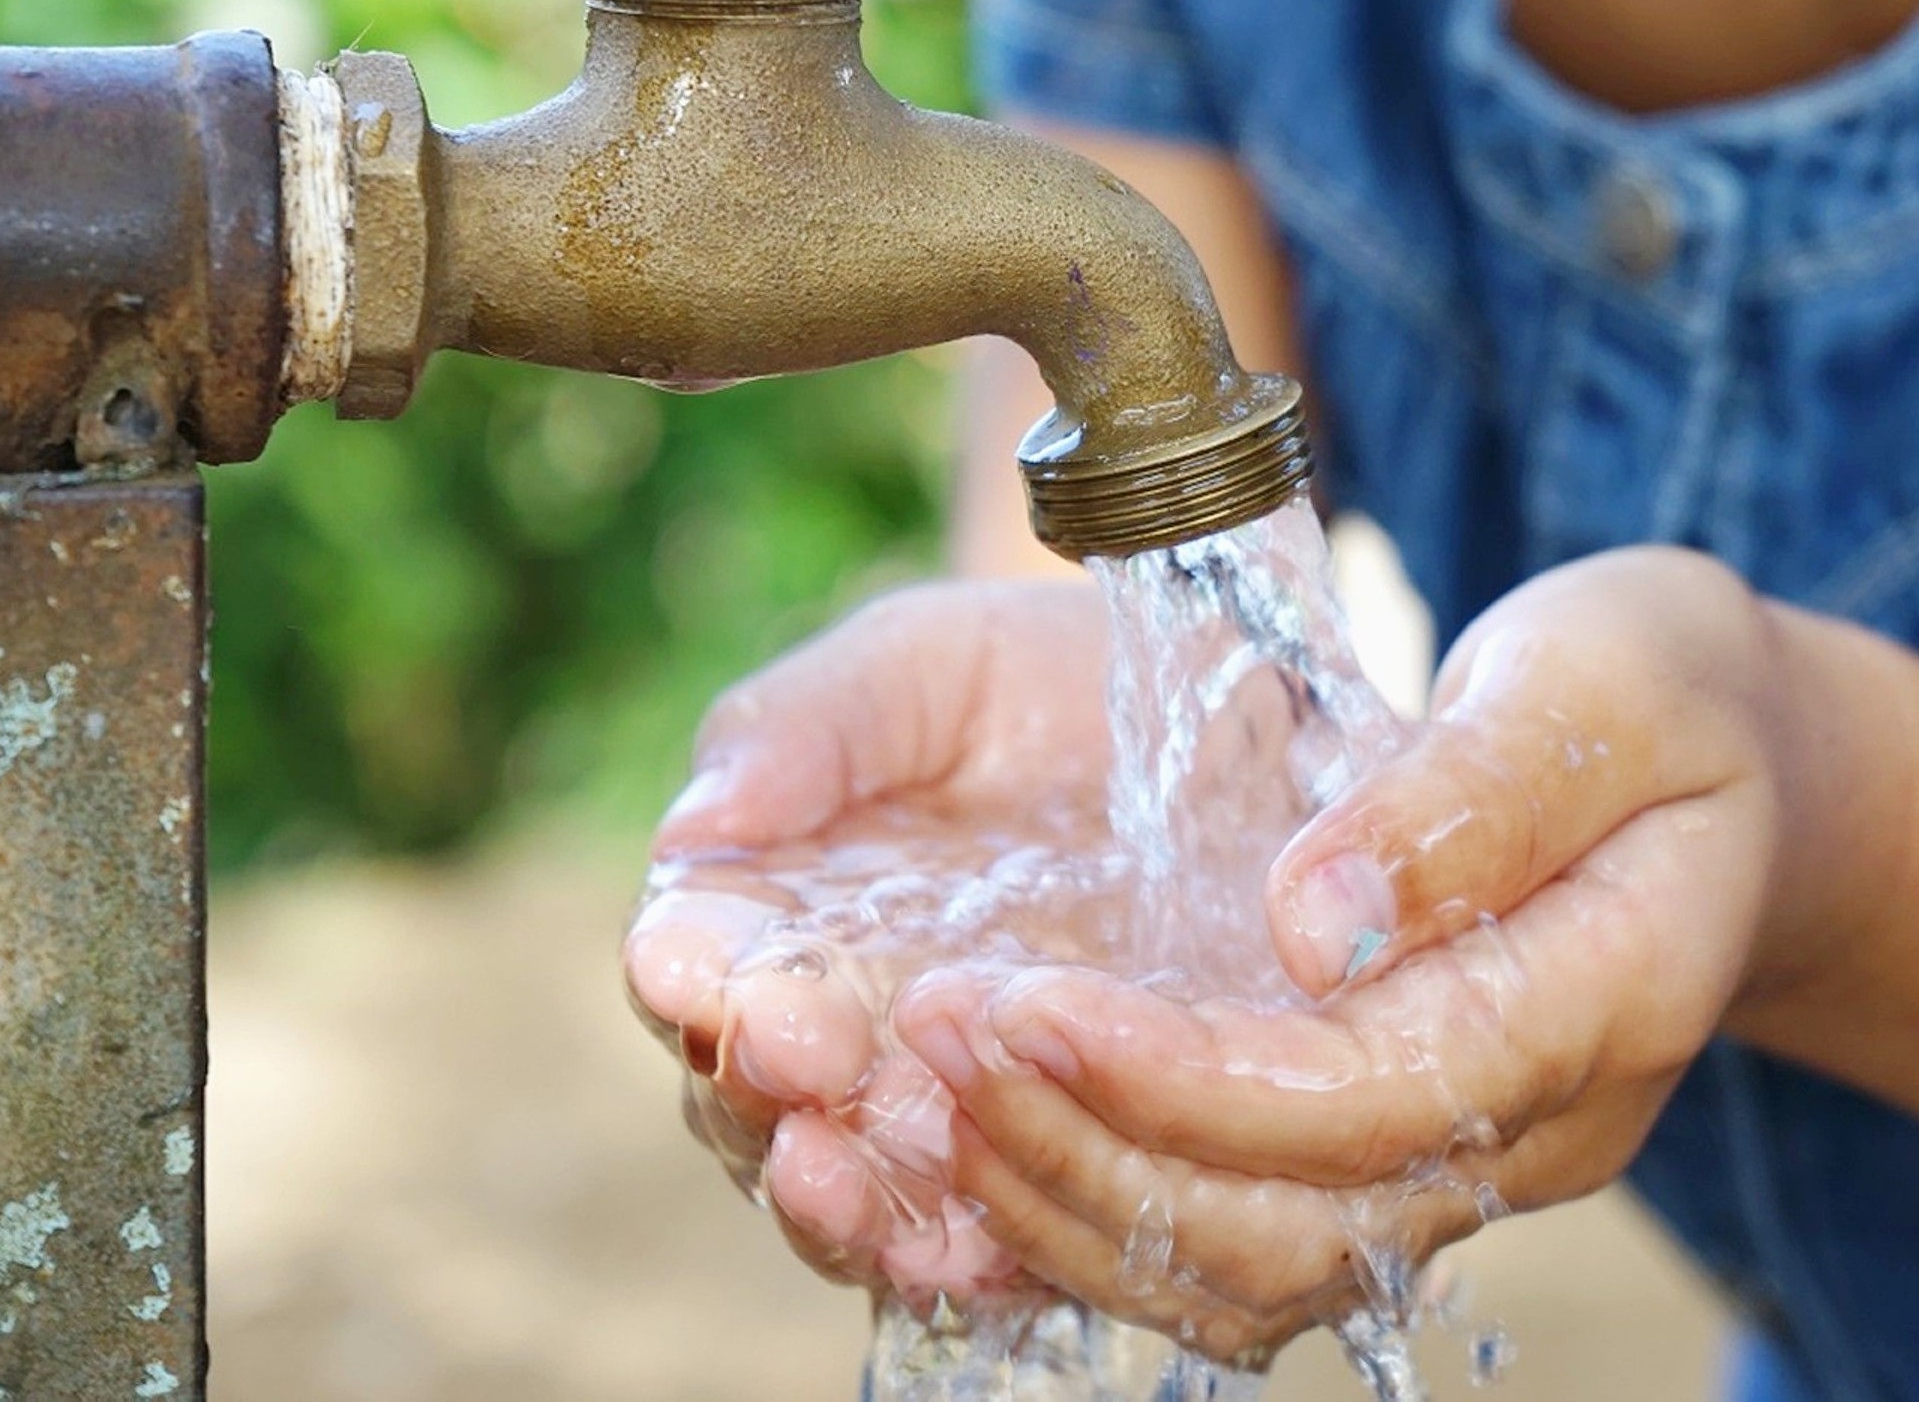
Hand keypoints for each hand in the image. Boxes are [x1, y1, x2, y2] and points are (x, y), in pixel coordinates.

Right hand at [622, 579, 1126, 1310]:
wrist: (1222, 720)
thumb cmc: (1044, 678)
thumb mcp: (928, 666)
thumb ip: (808, 726)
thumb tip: (697, 823)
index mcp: (772, 907)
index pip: (698, 963)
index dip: (696, 976)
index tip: (713, 976)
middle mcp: (835, 1025)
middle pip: (755, 1094)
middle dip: (765, 1091)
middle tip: (804, 1067)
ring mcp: (937, 1103)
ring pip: (851, 1188)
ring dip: (841, 1201)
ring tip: (848, 1184)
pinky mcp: (1047, 1155)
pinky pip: (985, 1235)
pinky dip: (963, 1252)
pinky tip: (963, 1251)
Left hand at [891, 548, 1903, 1358]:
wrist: (1735, 777)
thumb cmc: (1666, 699)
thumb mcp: (1604, 679)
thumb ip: (1471, 798)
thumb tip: (1309, 923)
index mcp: (1601, 1005)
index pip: (1372, 1100)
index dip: (1186, 1080)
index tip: (1029, 1001)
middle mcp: (1530, 1130)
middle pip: (1287, 1229)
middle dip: (1087, 1150)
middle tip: (931, 1037)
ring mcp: (1461, 1168)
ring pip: (1244, 1276)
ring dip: (1066, 1199)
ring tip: (922, 1082)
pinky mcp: (1386, 1160)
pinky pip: (1229, 1245)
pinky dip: (1093, 1206)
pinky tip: (981, 1123)